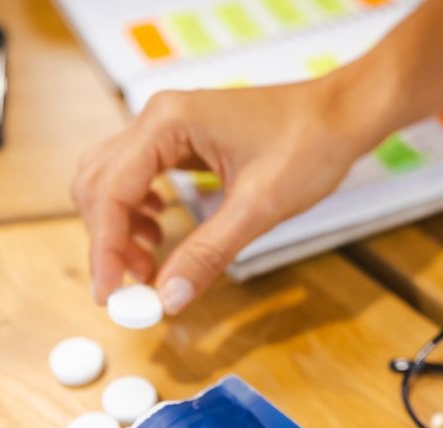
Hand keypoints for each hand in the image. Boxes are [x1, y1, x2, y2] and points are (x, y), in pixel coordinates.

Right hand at [71, 80, 372, 313]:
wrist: (342, 115)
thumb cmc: (309, 143)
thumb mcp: (258, 207)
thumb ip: (208, 252)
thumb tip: (169, 297)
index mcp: (168, 122)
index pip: (111, 191)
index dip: (104, 248)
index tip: (108, 295)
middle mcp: (158, 117)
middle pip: (99, 185)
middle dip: (108, 240)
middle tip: (131, 288)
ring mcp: (168, 126)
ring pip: (112, 180)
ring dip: (118, 227)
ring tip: (147, 265)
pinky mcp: (182, 139)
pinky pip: (137, 175)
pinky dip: (136, 210)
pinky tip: (158, 232)